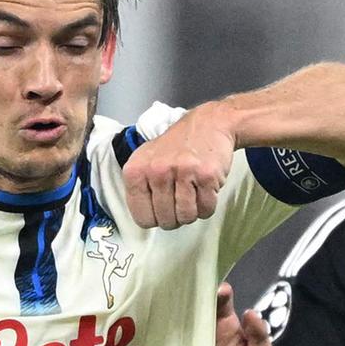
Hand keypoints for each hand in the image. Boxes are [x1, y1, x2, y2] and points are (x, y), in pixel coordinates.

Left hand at [122, 102, 237, 229]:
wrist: (208, 124)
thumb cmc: (176, 147)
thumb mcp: (146, 161)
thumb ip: (140, 189)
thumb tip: (145, 219)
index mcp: (136, 171)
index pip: (142, 218)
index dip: (155, 218)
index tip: (161, 209)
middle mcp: (157, 170)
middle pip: (165, 221)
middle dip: (175, 218)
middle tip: (180, 201)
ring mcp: (182, 172)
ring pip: (186, 217)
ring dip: (192, 212)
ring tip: (192, 194)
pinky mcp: (206, 175)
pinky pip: (206, 209)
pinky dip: (208, 205)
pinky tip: (204, 189)